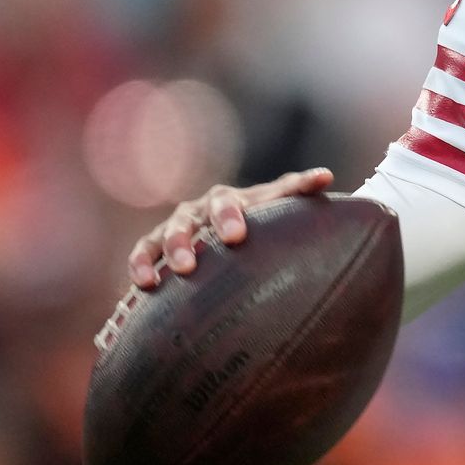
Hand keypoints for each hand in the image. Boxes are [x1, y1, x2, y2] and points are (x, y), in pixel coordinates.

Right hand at [126, 168, 332, 288]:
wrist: (238, 231)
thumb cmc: (264, 219)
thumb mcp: (280, 205)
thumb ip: (299, 190)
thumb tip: (325, 176)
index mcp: (229, 200)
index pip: (228, 204)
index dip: (229, 217)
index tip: (235, 237)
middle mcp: (197, 212)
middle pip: (186, 221)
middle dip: (184, 242)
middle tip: (190, 265)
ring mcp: (173, 229)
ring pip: (158, 238)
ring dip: (157, 257)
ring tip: (156, 280)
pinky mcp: (155, 248)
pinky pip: (142, 254)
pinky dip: (138, 267)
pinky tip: (140, 288)